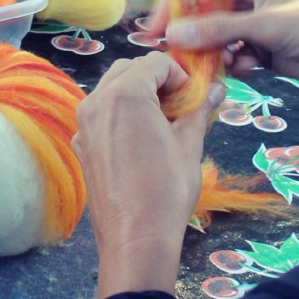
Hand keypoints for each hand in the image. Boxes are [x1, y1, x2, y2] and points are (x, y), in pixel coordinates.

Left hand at [73, 52, 224, 298]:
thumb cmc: (166, 189)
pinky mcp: (81, 144)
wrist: (136, 237)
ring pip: (112, 88)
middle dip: (156, 80)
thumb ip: (200, 108)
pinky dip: (120, 114)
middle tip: (179, 106)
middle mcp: (97, 101)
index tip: (193, 97)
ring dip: (138, 94)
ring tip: (162, 122)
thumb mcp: (190, 143)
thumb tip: (218, 89)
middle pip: (130, 68)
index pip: (156, 61)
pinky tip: (140, 140)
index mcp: (125, 93)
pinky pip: (100, 114)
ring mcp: (84, 123)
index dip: (180, 75)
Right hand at [150, 0, 298, 87]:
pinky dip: (233, 64)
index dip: (171, 7)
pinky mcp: (262, 47)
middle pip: (202, 13)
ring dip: (212, 53)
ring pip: (216, 38)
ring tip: (215, 67)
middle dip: (191, 36)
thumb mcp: (268, 25)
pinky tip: (247, 69)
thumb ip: (220, 31)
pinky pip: (233, 55)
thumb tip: (172, 35)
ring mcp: (254, 22)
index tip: (153, 33)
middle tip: (176, 59)